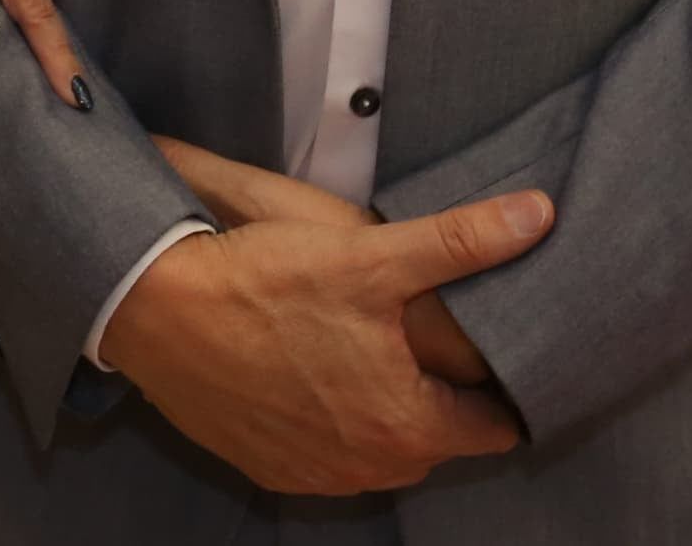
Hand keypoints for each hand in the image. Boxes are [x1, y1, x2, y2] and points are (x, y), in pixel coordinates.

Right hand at [99, 188, 554, 494]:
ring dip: (383, 408)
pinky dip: (330, 421)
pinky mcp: (270, 468)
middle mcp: (370, 468)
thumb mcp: (369, 254)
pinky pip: (327, 453)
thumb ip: (461, 242)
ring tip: (363, 346)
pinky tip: (309, 370)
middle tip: (420, 332)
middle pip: (437, 435)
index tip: (488, 345)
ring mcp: (317, 475)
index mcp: (409, 426)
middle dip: (438, 392)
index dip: (497, 384)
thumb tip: (538, 216)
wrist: (153, 311)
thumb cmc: (264, 284)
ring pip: (382, 447)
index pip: (495, 425)